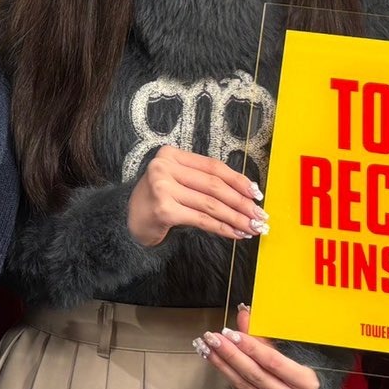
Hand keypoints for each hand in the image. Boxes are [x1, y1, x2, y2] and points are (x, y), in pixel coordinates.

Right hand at [126, 147, 266, 246]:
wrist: (129, 222)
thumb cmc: (158, 201)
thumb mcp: (177, 181)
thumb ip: (203, 181)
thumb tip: (245, 193)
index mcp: (171, 154)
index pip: (213, 166)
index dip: (238, 180)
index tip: (256, 193)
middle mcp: (164, 167)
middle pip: (214, 185)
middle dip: (241, 202)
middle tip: (259, 215)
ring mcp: (162, 188)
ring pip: (210, 204)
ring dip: (236, 218)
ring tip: (251, 227)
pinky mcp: (163, 210)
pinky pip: (201, 219)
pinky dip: (222, 228)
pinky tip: (234, 233)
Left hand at [199, 305, 322, 388]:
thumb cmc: (307, 367)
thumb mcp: (294, 350)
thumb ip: (266, 335)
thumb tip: (244, 314)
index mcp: (306, 382)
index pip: (273, 362)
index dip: (251, 347)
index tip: (230, 333)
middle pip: (255, 374)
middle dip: (231, 355)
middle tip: (213, 338)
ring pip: (244, 384)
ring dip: (223, 364)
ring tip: (207, 347)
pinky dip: (227, 374)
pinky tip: (216, 361)